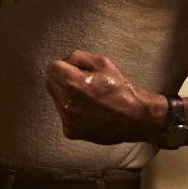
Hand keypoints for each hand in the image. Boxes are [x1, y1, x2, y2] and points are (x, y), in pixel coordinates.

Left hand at [46, 50, 166, 144]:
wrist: (136, 118)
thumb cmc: (121, 89)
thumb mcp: (103, 62)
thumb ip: (77, 57)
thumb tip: (63, 62)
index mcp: (73, 83)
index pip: (52, 68)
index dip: (65, 66)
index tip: (76, 71)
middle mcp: (67, 103)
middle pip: (50, 83)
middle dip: (63, 80)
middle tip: (83, 83)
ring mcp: (68, 119)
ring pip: (56, 99)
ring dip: (67, 96)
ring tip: (89, 99)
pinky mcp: (71, 131)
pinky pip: (63, 114)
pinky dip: (72, 111)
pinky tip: (88, 111)